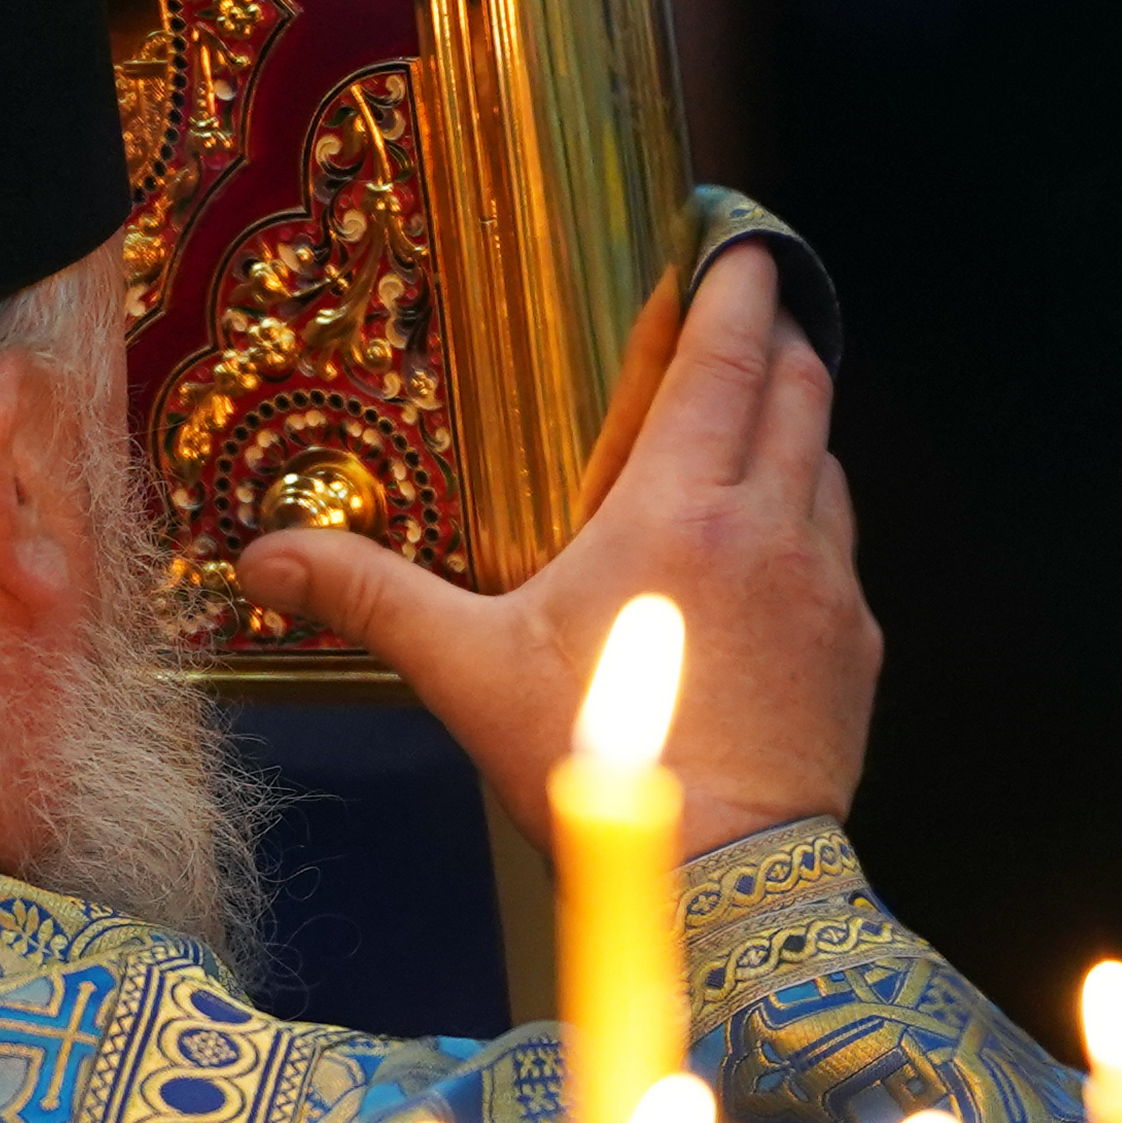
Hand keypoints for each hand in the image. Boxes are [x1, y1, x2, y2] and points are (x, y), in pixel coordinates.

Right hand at [234, 243, 881, 855]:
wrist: (723, 877)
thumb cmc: (594, 762)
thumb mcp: (466, 671)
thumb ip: (370, 598)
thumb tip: (263, 562)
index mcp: (677, 510)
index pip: (727, 362)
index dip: (739, 291)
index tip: (743, 245)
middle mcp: (769, 527)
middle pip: (801, 391)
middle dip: (782, 340)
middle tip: (756, 312)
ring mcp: (827, 587)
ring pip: (829, 468)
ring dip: (799, 435)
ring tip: (760, 430)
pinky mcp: (857, 647)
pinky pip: (842, 555)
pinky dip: (813, 528)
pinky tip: (775, 556)